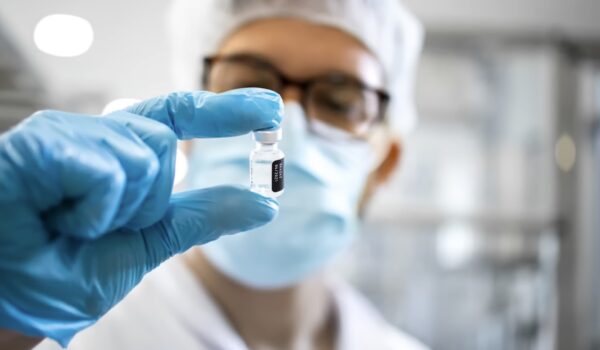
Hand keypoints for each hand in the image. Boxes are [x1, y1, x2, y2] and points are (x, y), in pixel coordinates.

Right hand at [0, 88, 282, 345]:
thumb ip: (200, 218)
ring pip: (144, 151)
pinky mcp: (45, 143)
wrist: (10, 301)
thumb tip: (263, 206)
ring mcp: (69, 134)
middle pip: (164, 142)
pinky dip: (97, 210)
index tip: (271, 110)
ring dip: (121, 210)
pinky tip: (60, 218)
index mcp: (118, 156)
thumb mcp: (147, 245)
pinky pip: (110, 168)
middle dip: (147, 200)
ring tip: (73, 226)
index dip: (226, 110)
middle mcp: (95, 136)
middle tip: (99, 229)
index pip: (178, 117)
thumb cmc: (64, 273)